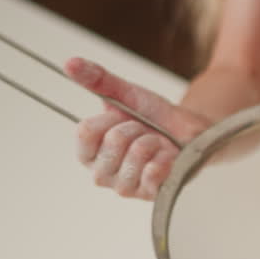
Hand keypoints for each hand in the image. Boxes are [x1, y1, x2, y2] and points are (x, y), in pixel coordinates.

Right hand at [64, 57, 209, 199]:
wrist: (190, 132)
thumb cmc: (154, 117)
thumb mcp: (126, 94)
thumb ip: (98, 80)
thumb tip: (69, 63)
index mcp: (89, 153)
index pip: (84, 132)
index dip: (107, 118)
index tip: (122, 117)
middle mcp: (102, 174)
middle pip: (112, 142)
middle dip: (134, 128)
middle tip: (143, 131)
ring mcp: (126, 187)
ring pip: (134, 157)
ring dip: (151, 142)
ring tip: (156, 143)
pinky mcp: (149, 195)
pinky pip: (152, 174)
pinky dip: (164, 158)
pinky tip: (167, 157)